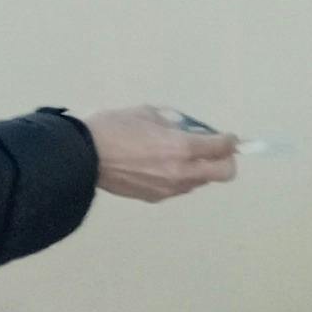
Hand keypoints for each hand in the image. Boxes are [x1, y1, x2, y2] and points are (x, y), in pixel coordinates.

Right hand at [88, 107, 239, 201]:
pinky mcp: (156, 198)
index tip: (229, 137)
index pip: (221, 147)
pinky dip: (180, 177)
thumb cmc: (112, 128)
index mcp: (181, 147)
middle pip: (224, 173)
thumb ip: (172, 122)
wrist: (81, 157)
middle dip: (226, 161)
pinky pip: (180, 188)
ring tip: (181, 156)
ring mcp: (170, 188)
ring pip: (201, 181)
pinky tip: (162, 167)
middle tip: (215, 151)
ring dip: (200, 169)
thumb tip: (185, 129)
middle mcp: (182, 171)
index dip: (230, 141)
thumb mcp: (146, 113)